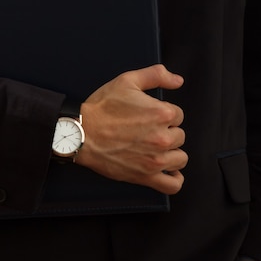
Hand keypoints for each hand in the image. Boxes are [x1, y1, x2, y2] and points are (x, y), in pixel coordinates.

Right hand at [77, 64, 187, 194]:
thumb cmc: (101, 108)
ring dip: (171, 153)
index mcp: (162, 113)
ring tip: (156, 149)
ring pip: (180, 158)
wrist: (80, 134)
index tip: (149, 117)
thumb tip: (178, 80)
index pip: (178, 115)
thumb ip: (155, 75)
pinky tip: (169, 171)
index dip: (164, 114)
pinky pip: (173, 185)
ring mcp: (156, 159)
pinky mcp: (146, 176)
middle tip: (147, 131)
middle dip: (167, 132)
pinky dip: (174, 179)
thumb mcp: (127, 81)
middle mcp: (163, 137)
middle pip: (180, 136)